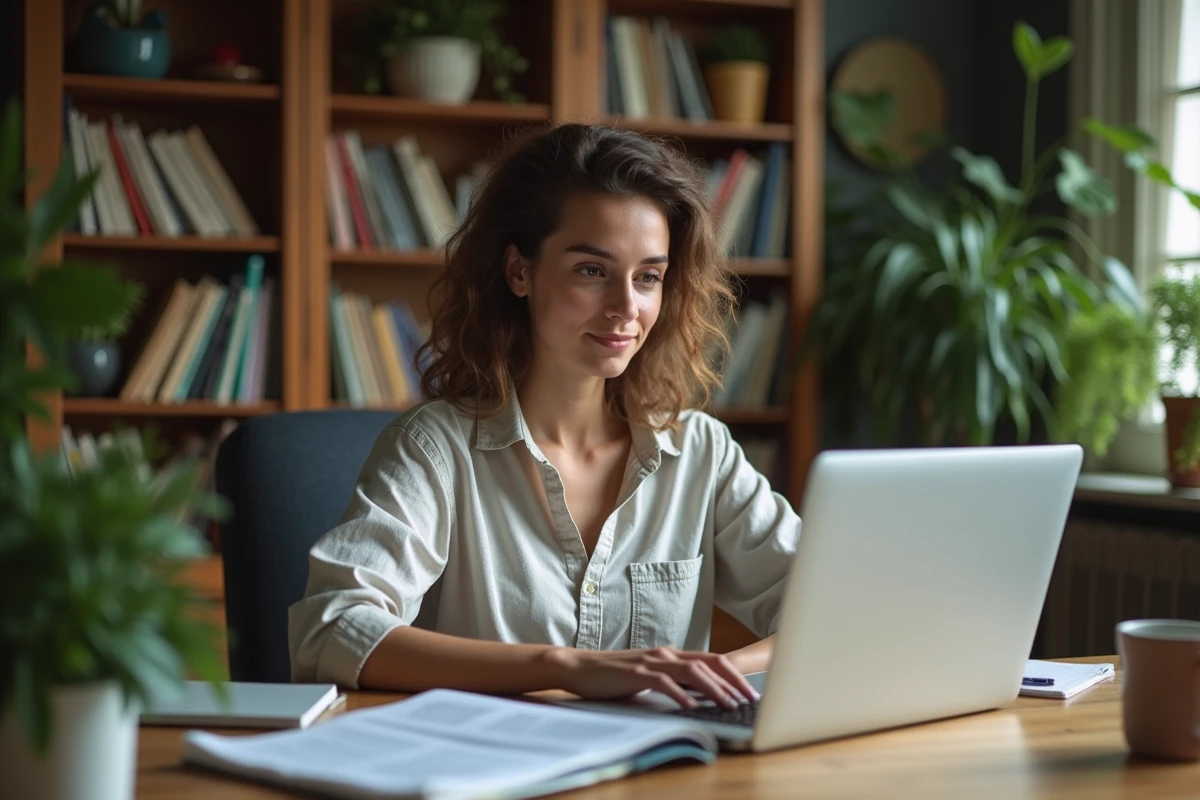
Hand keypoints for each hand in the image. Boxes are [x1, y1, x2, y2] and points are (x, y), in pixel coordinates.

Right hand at [544, 646, 760, 709]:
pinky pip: (664, 683)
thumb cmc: (614, 675)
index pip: (712, 660)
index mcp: (671, 654)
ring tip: (729, 704)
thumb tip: (699, 697)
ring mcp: (651, 662)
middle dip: (734, 682)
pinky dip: (681, 695)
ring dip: (714, 689)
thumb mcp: (649, 676)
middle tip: (750, 700)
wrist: (579, 666)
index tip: (751, 692)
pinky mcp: (635, 673)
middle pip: (710, 663)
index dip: (735, 675)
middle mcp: (665, 653)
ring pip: (692, 671)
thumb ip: (672, 681)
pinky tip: (692, 707)